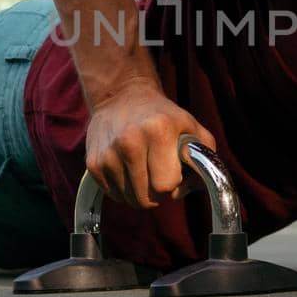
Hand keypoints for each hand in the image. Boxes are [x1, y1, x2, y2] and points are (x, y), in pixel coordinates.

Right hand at [85, 79, 217, 209]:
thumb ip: (203, 159)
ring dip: (140, 192)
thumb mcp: (191, 127)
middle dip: (157, 193)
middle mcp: (129, 142)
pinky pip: (114, 195)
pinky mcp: (93, 164)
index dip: (173, 183)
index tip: (173, 171)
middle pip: (146, 199)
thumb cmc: (163, 116)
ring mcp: (108, 154)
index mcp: (159, 132)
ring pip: (129, 200)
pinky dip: (124, 189)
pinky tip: (127, 168)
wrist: (121, 96)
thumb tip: (182, 191)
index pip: (166, 185)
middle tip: (158, 173)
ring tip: (143, 169)